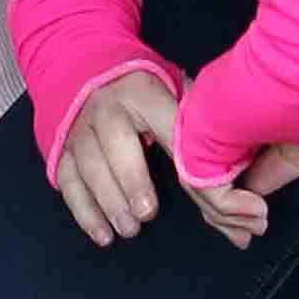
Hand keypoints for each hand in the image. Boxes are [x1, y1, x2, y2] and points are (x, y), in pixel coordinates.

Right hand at [51, 56, 187, 248]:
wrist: (80, 64)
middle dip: (131, 181)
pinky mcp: (59, 148)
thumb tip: (239, 173)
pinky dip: (84, 212)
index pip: (168, 129)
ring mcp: (78, 128)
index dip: (184, 163)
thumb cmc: (140, 88)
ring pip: (89, 167)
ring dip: (109, 202)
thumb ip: (198, 126)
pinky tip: (102, 234)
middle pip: (116, 145)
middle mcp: (106, 107)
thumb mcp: (173, 88)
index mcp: (143, 92)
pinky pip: (68, 183)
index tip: (197, 192)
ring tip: (130, 229)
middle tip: (148, 214)